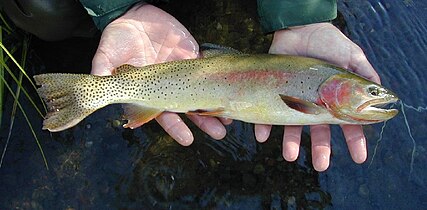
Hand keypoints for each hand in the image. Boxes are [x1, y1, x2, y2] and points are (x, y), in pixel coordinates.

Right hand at [91, 4, 229, 145]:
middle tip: (219, 134)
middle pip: (188, 108)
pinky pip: (208, 71)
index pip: (163, 114)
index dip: (175, 127)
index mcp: (148, 91)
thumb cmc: (118, 36)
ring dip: (215, 107)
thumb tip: (97, 84)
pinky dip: (219, 81)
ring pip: (201, 93)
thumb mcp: (107, 54)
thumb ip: (103, 71)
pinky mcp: (193, 57)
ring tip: (229, 120)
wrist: (135, 14)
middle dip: (203, 122)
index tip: (187, 140)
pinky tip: (230, 90)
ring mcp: (182, 72)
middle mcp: (167, 85)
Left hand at [255, 23, 379, 170]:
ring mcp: (294, 100)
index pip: (348, 125)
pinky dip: (264, 125)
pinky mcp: (276, 93)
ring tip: (290, 156)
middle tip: (321, 166)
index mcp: (335, 100)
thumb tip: (382, 96)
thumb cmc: (330, 43)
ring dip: (291, 143)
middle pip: (319, 132)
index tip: (359, 158)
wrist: (301, 29)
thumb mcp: (352, 57)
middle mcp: (314, 104)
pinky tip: (262, 136)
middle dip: (321, 150)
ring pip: (293, 127)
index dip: (354, 142)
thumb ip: (365, 76)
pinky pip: (268, 111)